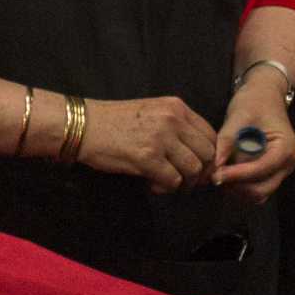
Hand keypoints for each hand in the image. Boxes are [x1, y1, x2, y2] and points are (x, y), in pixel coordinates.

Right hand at [76, 96, 215, 193]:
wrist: (84, 126)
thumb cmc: (115, 121)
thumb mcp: (152, 113)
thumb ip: (176, 128)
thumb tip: (199, 157)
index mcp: (176, 107)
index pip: (210, 135)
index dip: (210, 156)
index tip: (200, 168)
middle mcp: (173, 119)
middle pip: (207, 153)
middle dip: (200, 172)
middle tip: (186, 181)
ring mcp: (161, 138)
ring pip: (193, 169)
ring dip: (183, 182)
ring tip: (166, 182)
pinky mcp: (147, 157)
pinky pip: (173, 180)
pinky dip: (166, 187)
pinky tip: (152, 184)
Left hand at [214, 74, 294, 203]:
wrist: (264, 96)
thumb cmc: (254, 101)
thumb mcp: (239, 116)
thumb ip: (227, 141)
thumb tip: (214, 165)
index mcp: (286, 148)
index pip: (261, 169)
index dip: (237, 175)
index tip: (215, 174)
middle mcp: (288, 164)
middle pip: (262, 189)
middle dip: (237, 186)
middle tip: (214, 176)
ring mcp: (281, 171)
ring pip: (259, 194)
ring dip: (238, 190)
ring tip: (219, 175)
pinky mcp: (272, 173)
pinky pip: (257, 189)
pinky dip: (241, 188)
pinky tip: (227, 175)